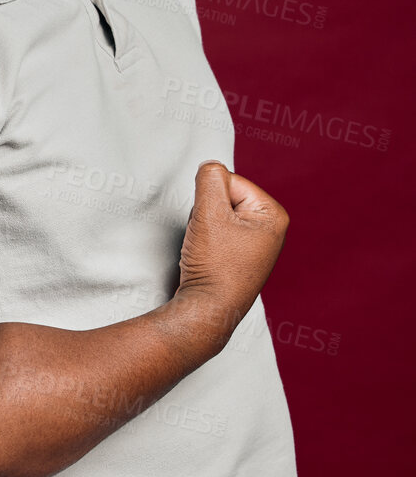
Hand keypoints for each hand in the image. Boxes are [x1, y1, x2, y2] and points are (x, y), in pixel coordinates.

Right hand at [175, 160, 288, 337]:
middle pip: (224, 197)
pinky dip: (205, 240)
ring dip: (204, 226)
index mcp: (273, 214)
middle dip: (206, 212)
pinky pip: (217, 233)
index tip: (210, 225)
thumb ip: (209, 180)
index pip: (229, 181)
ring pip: (217, 215)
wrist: (208, 310)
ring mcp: (256, 245)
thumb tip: (210, 166)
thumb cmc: (214, 267)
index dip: (209, 199)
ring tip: (207, 249)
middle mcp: (271, 229)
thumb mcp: (208, 214)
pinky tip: (207, 257)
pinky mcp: (241, 257)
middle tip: (208, 238)